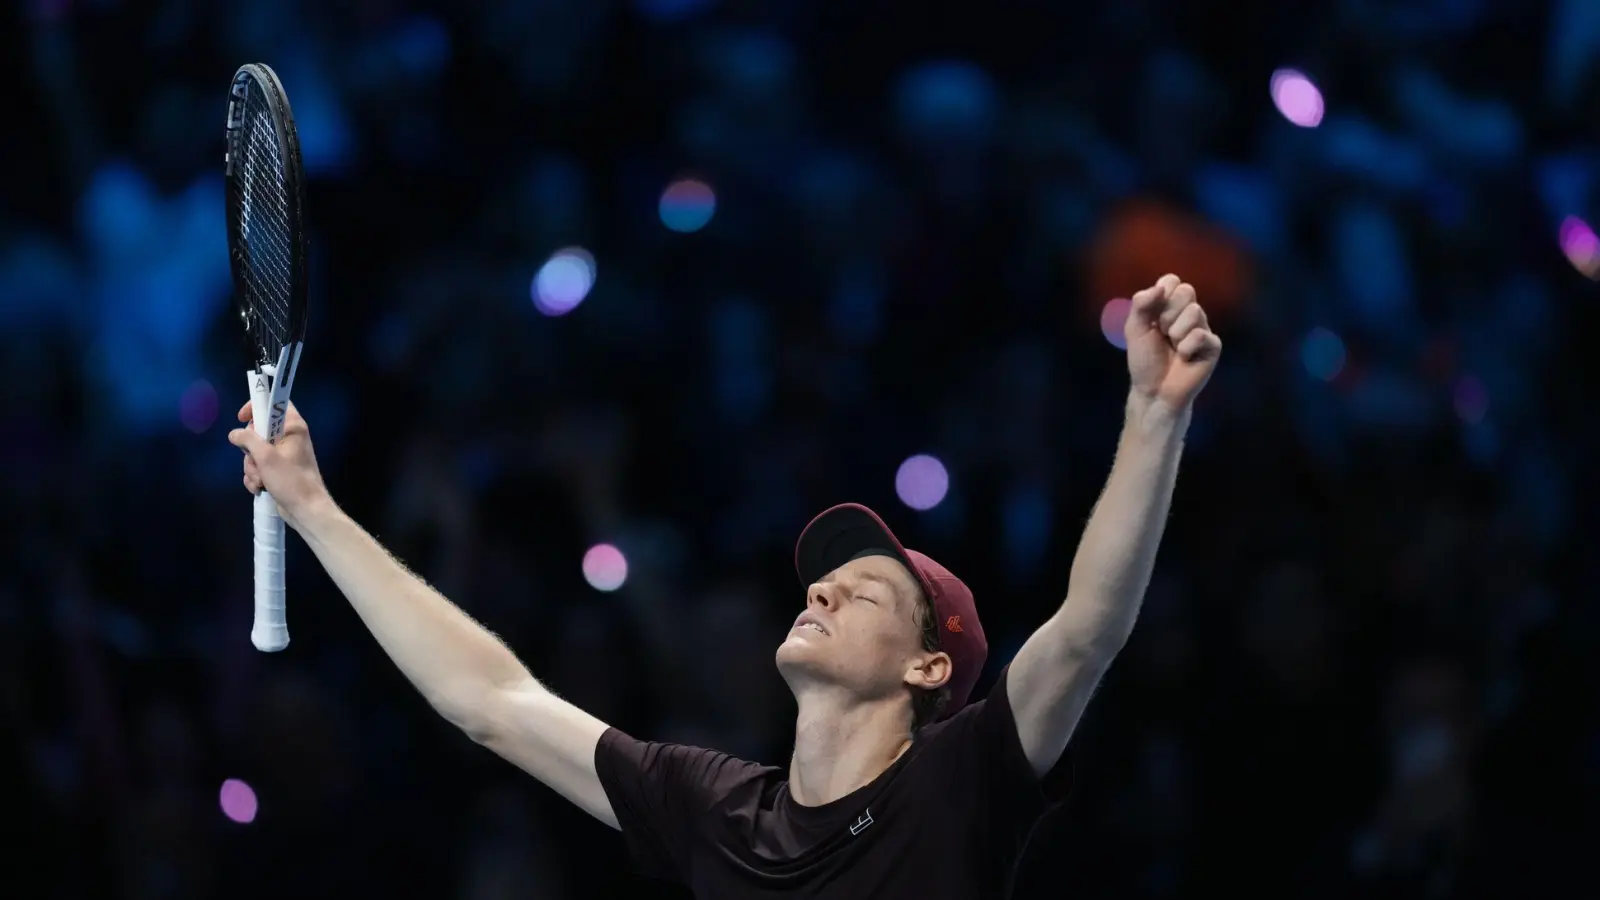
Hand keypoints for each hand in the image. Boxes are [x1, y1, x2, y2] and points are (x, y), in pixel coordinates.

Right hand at [228, 401, 329, 530]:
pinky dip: (256, 477)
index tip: (242, 418)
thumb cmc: (291, 480)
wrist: (306, 509)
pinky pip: (259, 467)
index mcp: (293, 427)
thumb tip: (235, 433)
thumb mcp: (266, 457)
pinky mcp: (278, 470)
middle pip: (258, 432)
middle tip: (257, 461)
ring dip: (252, 468)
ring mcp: (283, 455)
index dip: (256, 407)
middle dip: (250, 451)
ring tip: (261, 480)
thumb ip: (248, 440)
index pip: (274, 404)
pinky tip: (259, 487)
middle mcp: (289, 438)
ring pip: (255, 452)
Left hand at [1124, 274, 1222, 410]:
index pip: (1172, 281)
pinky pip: (1201, 334)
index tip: (1152, 316)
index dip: (1160, 295)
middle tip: (1162, 333)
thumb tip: (1160, 287)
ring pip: (1194, 311)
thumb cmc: (1145, 360)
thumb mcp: (1135, 329)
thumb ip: (1141, 304)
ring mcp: (1203, 328)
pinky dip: (1186, 347)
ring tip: (1173, 348)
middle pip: (1186, 291)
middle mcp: (1189, 314)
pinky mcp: (1213, 346)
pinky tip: (1184, 358)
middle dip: (1167, 314)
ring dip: (1176, 332)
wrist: (1153, 390)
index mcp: (1170, 306)